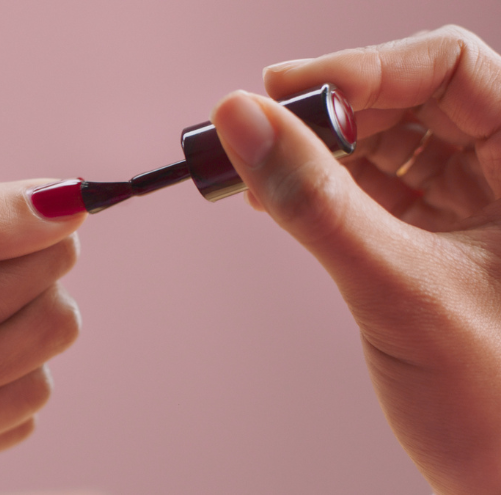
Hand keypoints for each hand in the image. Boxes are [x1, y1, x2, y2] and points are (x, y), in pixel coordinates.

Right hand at [211, 26, 500, 493]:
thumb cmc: (496, 405)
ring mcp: (470, 206)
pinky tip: (282, 197)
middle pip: (410, 97)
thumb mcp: (397, 288)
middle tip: (259, 129)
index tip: (286, 92)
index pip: (451, 67)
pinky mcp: (432, 238)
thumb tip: (241, 120)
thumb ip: (315, 201)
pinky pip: (372, 186)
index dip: (366, 68)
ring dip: (318, 147)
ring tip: (261, 170)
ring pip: (385, 140)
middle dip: (330, 108)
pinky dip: (322, 186)